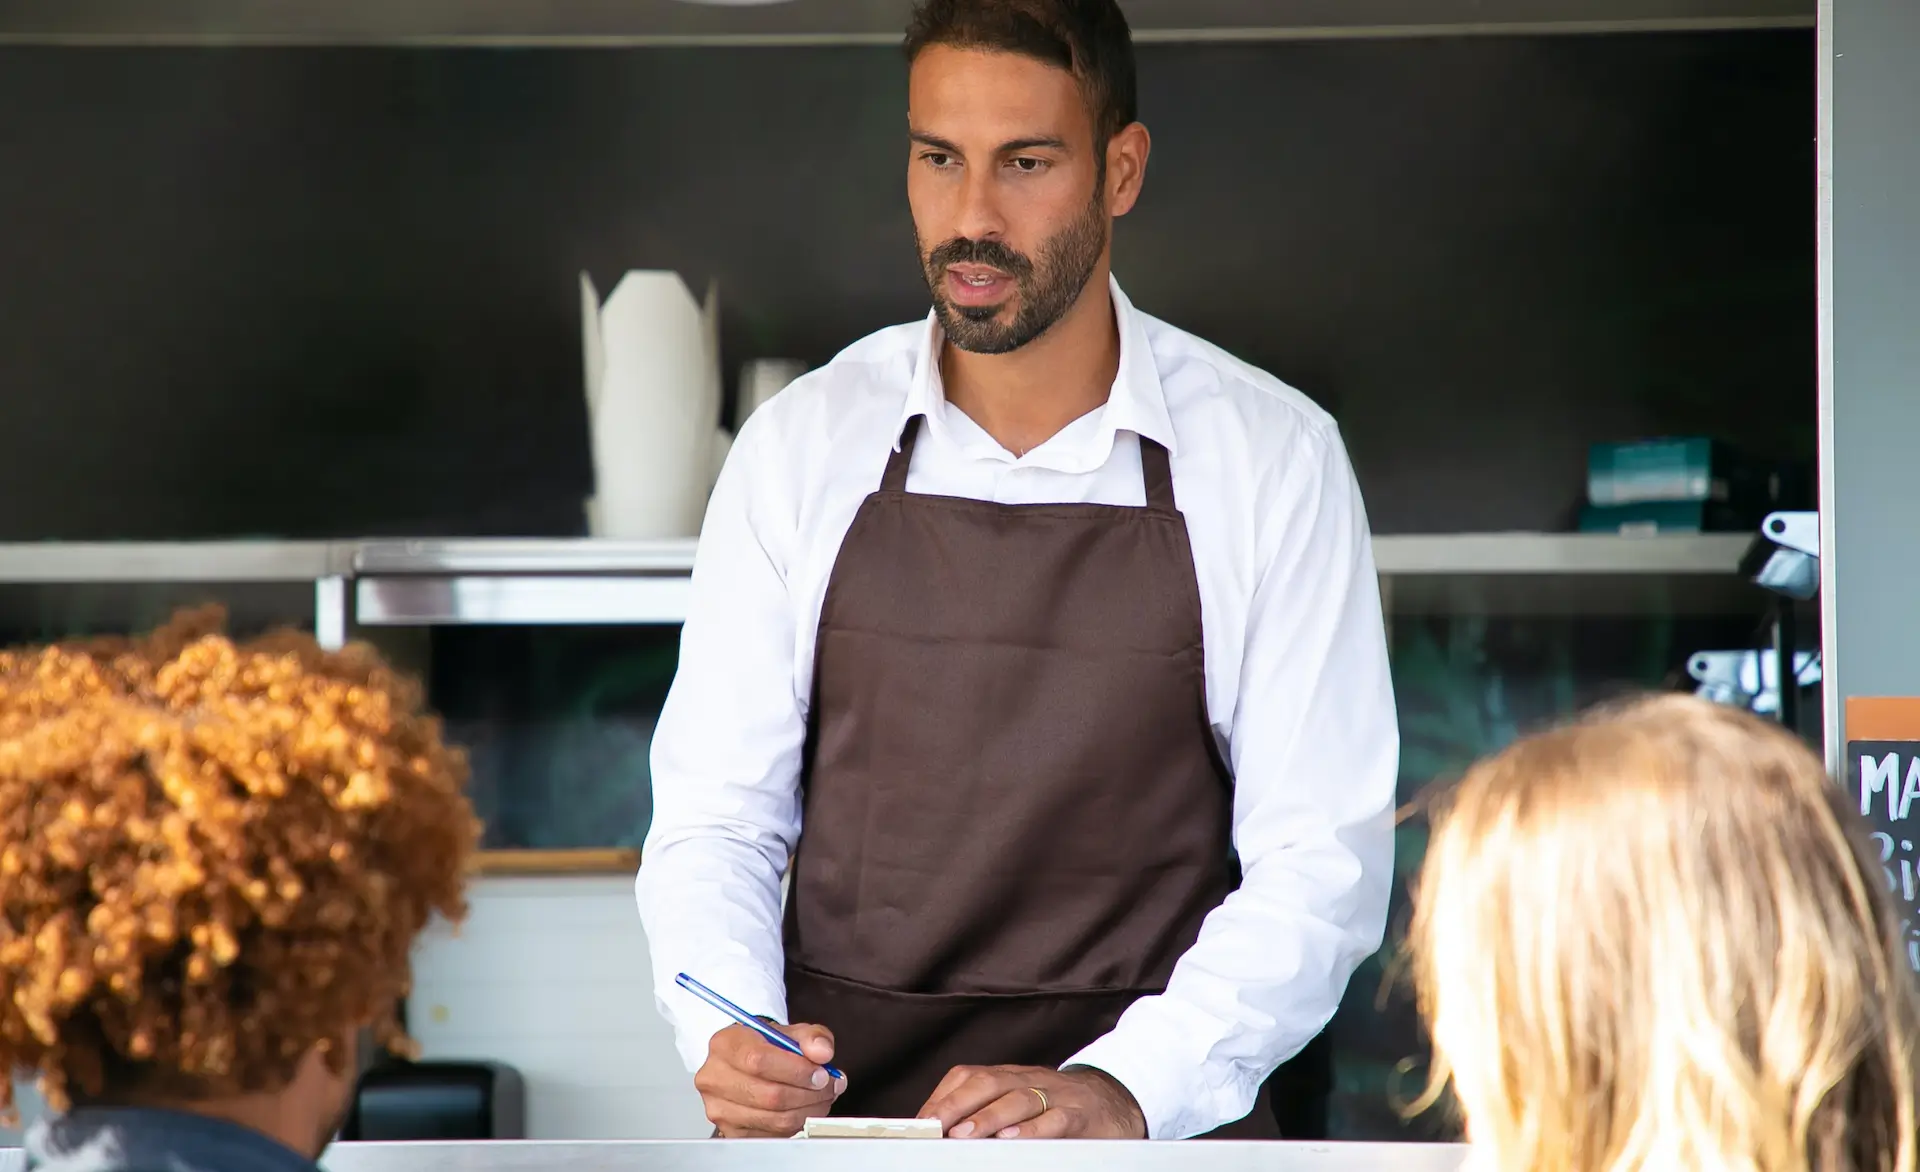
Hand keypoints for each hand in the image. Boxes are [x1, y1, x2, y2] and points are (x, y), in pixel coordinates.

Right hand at [695, 1022, 845, 1137]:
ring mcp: (719, 1108)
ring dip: (807, 1111)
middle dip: (809, 1093)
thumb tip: (822, 1052)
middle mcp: (714, 1077)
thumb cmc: (765, 1047)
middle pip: (769, 1095)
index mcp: (725, 1044)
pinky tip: (804, 1110)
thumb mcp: (789, 1032)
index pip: (759, 1060)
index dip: (796, 1071)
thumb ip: (811, 1037)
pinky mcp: (730, 1131)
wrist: (746, 1064)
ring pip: (773, 1119)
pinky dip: (796, 1125)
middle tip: (828, 1086)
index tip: (821, 1073)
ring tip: (822, 1098)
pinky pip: (772, 1135)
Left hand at [918, 1064, 1145, 1138]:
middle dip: (955, 1105)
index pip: (969, 1076)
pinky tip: (1013, 1140)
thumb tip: (944, 1131)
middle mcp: (1029, 1080)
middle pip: (987, 1083)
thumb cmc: (1060, 1105)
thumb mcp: (1022, 1100)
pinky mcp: (1080, 1115)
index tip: (919, 1122)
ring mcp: (1056, 1096)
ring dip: (987, 1117)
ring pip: (1018, 1100)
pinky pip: (1055, 1120)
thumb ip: (987, 1109)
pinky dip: (1032, 1130)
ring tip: (963, 1135)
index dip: (942, 1097)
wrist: (1116, 1101)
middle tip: (933, 1128)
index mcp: (1010, 1076)